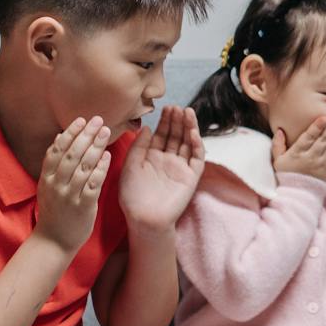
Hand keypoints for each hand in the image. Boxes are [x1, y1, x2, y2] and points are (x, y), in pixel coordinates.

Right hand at [36, 116, 110, 254]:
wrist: (54, 241)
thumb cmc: (54, 211)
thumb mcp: (47, 186)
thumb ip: (53, 165)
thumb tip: (59, 137)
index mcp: (46, 178)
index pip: (57, 150)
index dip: (70, 133)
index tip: (81, 120)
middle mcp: (56, 184)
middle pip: (72, 154)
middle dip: (86, 134)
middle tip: (98, 120)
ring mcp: (69, 195)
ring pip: (83, 166)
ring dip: (95, 147)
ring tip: (106, 132)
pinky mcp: (83, 206)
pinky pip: (93, 183)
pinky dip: (100, 168)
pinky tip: (107, 156)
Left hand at [118, 106, 205, 235]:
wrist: (145, 219)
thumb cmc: (133, 196)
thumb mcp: (129, 167)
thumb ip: (138, 147)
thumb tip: (146, 128)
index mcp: (152, 158)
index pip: (162, 135)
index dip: (165, 122)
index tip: (166, 107)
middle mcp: (168, 161)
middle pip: (176, 136)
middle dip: (177, 121)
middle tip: (177, 107)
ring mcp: (181, 168)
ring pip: (187, 143)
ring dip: (189, 128)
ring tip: (187, 112)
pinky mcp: (191, 177)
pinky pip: (196, 158)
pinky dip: (196, 145)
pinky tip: (192, 133)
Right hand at [273, 113, 325, 182]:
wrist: (299, 193)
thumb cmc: (287, 173)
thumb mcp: (278, 160)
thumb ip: (277, 144)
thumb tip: (279, 130)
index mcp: (297, 154)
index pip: (308, 139)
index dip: (316, 128)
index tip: (323, 117)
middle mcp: (311, 158)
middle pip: (324, 139)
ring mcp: (322, 163)